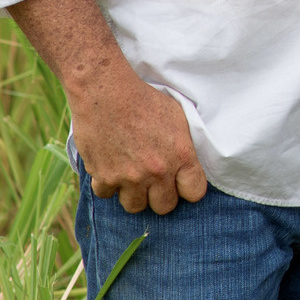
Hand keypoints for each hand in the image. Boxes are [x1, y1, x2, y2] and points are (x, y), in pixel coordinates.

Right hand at [72, 65, 209, 214]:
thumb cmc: (144, 100)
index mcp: (181, 155)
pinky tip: (110, 166)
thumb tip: (189, 164)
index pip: (194, 193)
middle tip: (153, 181)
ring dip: (133, 193)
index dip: (187, 189)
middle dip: (160, 196)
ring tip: (131, 175)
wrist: (107, 92)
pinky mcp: (105, 177)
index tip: (179, 183)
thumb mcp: (177, 117)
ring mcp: (130, 177)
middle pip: (164, 207)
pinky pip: (107, 194)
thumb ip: (184, 145)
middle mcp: (158, 171)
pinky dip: (107, 184)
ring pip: (135, 206)